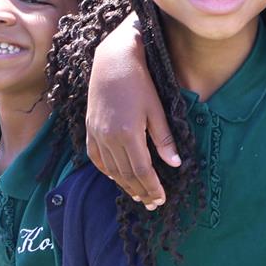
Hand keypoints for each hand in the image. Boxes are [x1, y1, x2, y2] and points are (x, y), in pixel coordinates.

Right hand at [84, 15, 178, 208]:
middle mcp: (108, 138)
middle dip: (140, 190)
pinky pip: (96, 157)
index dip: (152, 187)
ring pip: (110, 169)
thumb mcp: (157, 110)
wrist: (112, 61)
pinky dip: (106, 170)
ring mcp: (96, 134)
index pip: (142, 170)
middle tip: (152, 204)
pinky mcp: (89, 129)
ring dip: (124, 185)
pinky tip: (115, 177)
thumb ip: (165, 139)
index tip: (162, 199)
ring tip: (138, 195)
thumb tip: (175, 164)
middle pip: (126, 173)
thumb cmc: (140, 82)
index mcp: (128, 134)